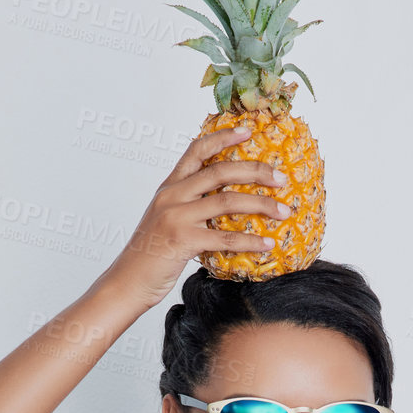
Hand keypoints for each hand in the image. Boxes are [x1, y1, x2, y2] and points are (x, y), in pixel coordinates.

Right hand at [104, 126, 290, 311]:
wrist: (128, 281)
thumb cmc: (151, 254)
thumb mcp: (166, 219)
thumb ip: (189, 205)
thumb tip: (224, 201)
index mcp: (169, 186)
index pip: (197, 150)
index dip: (223, 137)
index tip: (248, 131)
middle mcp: (172, 195)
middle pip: (220, 171)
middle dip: (255, 170)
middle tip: (281, 177)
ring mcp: (177, 217)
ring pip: (227, 201)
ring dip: (261, 205)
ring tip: (285, 211)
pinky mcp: (183, 241)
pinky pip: (225, 238)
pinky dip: (250, 241)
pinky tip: (268, 244)